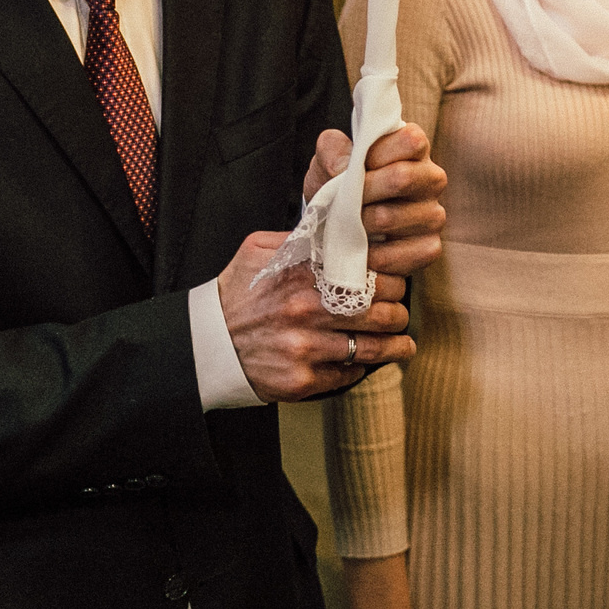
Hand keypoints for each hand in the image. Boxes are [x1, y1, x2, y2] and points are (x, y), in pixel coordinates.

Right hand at [216, 233, 414, 402]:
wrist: (206, 343)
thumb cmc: (237, 294)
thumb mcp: (259, 250)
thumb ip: (300, 238)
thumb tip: (338, 227)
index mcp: (302, 273)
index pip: (369, 273)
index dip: (391, 278)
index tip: (395, 281)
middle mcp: (306, 310)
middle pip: (381, 311)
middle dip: (398, 312)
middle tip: (399, 312)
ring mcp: (305, 348)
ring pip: (372, 348)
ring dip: (394, 346)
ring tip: (403, 344)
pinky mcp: (302, 381)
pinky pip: (348, 374)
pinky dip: (361, 368)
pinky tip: (366, 362)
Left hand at [302, 123, 446, 279]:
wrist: (337, 224)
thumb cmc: (341, 184)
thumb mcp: (330, 159)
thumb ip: (333, 150)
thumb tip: (342, 167)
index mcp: (414, 149)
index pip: (410, 141)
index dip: (376, 153)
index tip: (354, 164)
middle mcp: (432, 178)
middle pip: (402, 178)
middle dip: (362, 190)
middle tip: (343, 199)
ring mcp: (434, 215)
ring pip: (390, 217)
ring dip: (359, 224)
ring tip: (347, 225)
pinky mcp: (429, 247)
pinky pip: (399, 254)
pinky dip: (371, 255)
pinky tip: (363, 250)